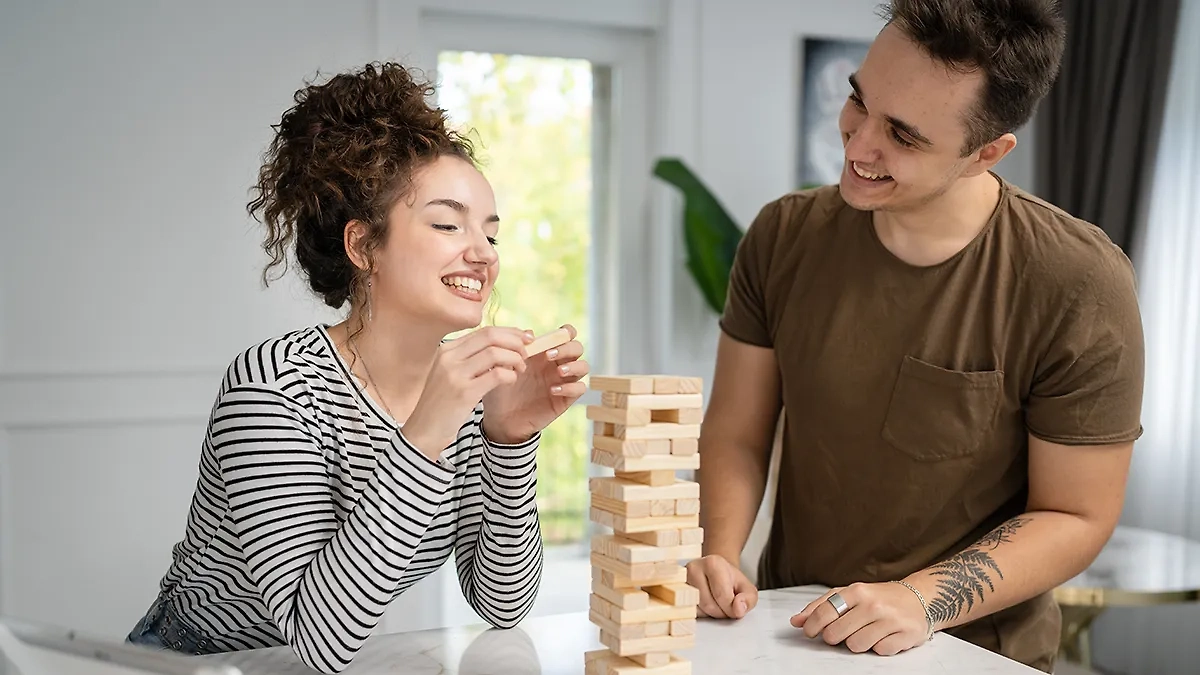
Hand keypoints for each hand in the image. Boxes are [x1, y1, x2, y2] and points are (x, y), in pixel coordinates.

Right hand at [404, 326, 531, 457]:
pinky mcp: (464, 392)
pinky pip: (497, 375)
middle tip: (527, 351)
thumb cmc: (441, 404)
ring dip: (515, 359)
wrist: (423, 431)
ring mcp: (455, 374)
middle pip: (490, 336)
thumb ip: (471, 359)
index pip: (484, 331)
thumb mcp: (450, 374)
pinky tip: (511, 381)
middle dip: (515, 341)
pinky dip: (510, 375)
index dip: (509, 332)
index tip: (525, 338)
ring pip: (496, 353)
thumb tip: (504, 344)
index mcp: (447, 350)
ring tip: (520, 369)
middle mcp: (449, 357)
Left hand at [481, 324, 587, 443]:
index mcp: (546, 351)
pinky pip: (580, 388)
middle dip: (567, 348)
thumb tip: (530, 332)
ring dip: (574, 366)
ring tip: (558, 372)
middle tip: (549, 355)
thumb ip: (516, 348)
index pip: (566, 335)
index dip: (567, 332)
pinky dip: (570, 387)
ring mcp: (564, 381)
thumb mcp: (505, 366)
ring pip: (584, 367)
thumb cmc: (503, 388)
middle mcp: (558, 364)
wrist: (502, 417)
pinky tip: (553, 390)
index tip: (557, 335)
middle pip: (578, 348)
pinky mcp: (566, 398)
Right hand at [685, 554, 758, 618]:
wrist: (714, 573)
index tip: (736, 606)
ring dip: (710, 614)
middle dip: (721, 612)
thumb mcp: (746, 588)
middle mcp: (693, 569)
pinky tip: (704, 605)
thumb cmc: (729, 581)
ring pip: (698, 610)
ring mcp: (681, 581)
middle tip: (725, 605)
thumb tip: (738, 609)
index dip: (732, 608)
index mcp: (712, 563)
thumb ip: (748, 599)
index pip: (722, 596)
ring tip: (715, 603)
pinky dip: (700, 614)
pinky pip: (688, 612)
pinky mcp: (675, 593)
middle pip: (709, 605)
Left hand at [791, 581, 930, 655]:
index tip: (810, 632)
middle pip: (835, 633)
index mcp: (856, 591)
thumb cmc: (879, 597)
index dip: (812, 626)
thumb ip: (821, 606)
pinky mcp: (905, 635)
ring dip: (857, 643)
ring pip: (855, 645)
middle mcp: (873, 604)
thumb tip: (796, 621)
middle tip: (842, 632)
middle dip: (834, 637)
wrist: (919, 598)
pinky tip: (883, 636)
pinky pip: (879, 651)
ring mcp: (890, 620)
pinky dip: (878, 647)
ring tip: (866, 632)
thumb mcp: (849, 594)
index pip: (825, 612)